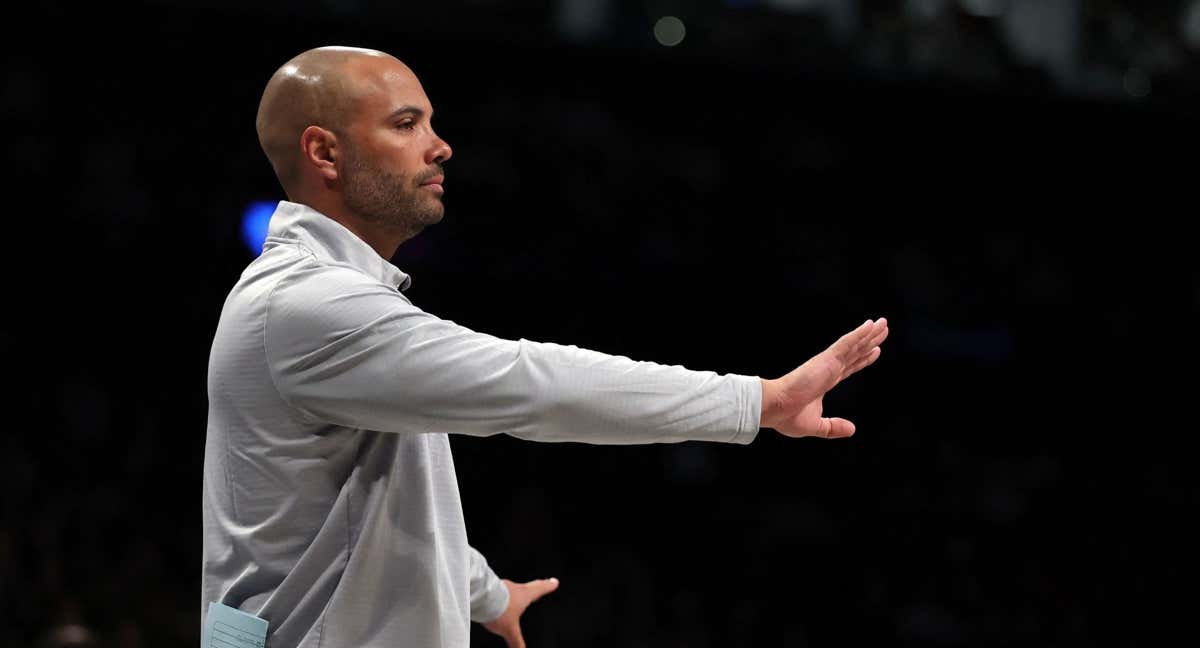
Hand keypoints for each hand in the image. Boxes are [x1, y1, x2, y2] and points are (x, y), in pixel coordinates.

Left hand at [482, 577, 559, 647]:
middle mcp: (514, 587)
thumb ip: (517, 641)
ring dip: (513, 594)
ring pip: (511, 589)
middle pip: (526, 587)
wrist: (479, 597)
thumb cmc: (498, 608)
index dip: (548, 586)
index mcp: (524, 594)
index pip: (540, 588)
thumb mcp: (510, 630)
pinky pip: (498, 592)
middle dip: (532, 589)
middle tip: (536, 589)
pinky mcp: (489, 587)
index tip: (554, 582)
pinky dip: (499, 596)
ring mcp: (501, 586)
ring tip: (512, 600)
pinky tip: (495, 603)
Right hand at [760, 318, 887, 437]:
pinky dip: (858, 334)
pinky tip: (869, 326)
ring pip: (853, 345)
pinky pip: (846, 344)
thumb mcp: (817, 426)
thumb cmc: (787, 416)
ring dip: (869, 334)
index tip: (874, 350)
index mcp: (825, 382)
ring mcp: (828, 363)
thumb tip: (852, 429)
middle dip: (869, 341)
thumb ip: (834, 427)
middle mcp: (829, 370)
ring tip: (882, 323)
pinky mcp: (827, 360)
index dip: (862, 358)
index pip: (849, 367)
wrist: (774, 408)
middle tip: (882, 329)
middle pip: (855, 352)